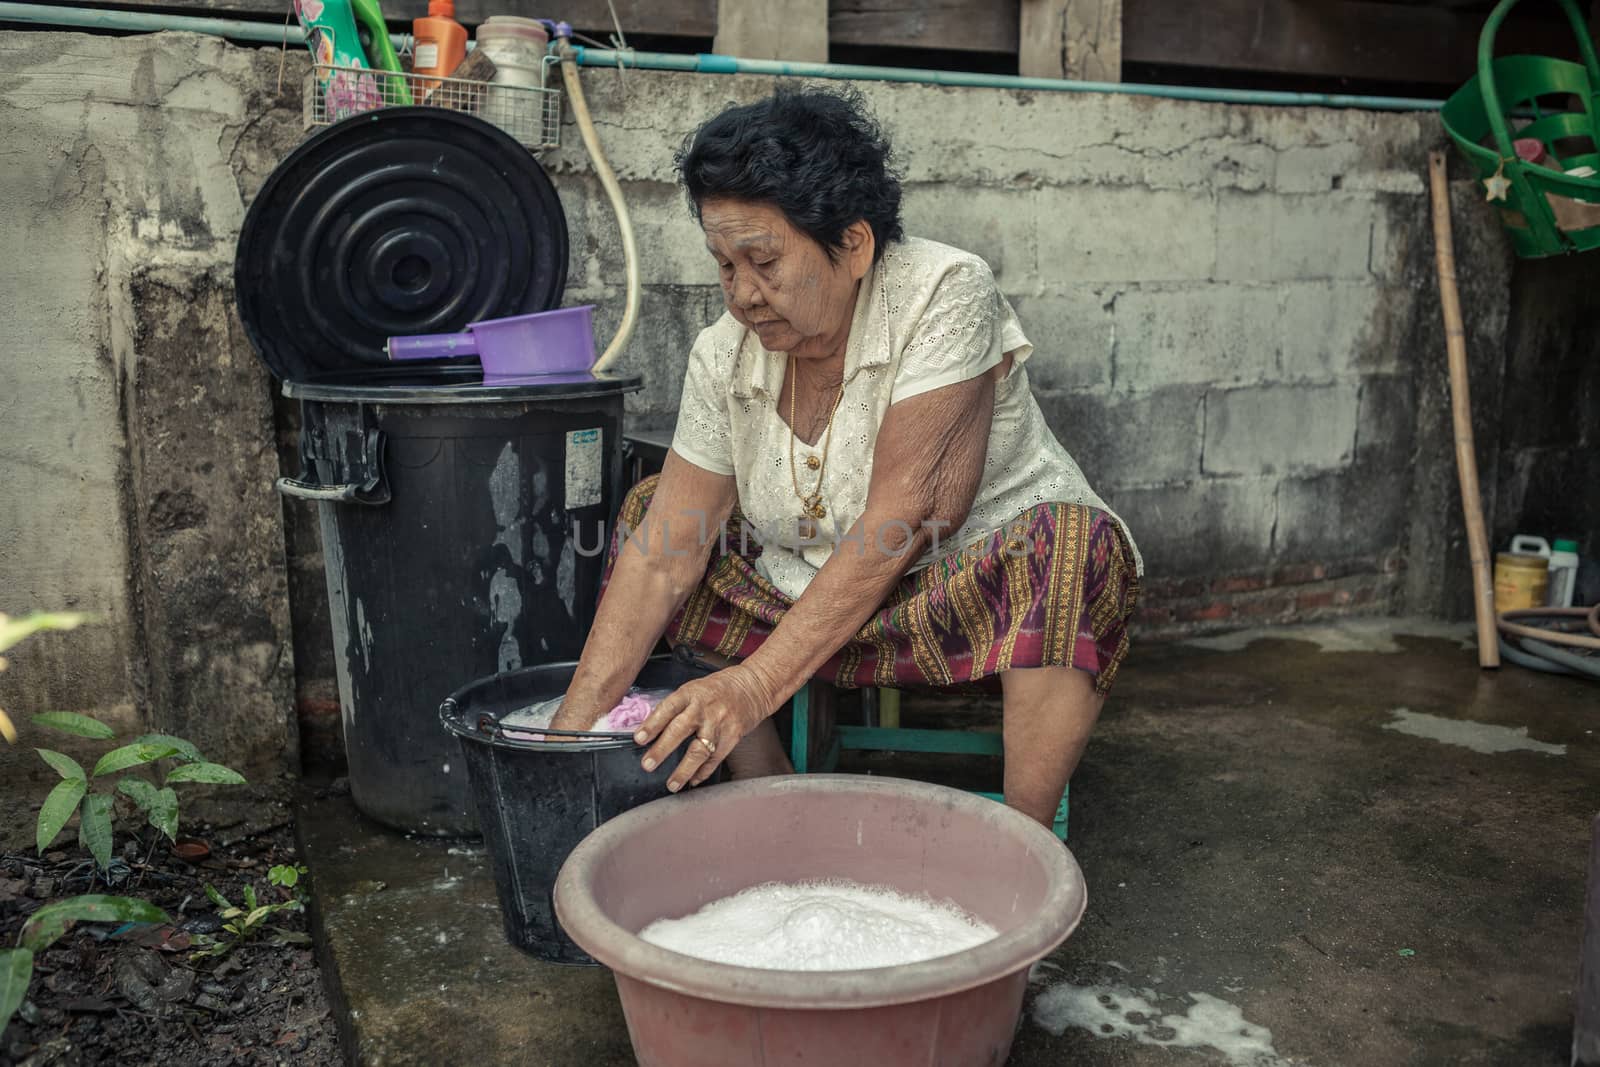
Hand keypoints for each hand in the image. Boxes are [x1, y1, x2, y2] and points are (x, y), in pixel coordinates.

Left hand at [635, 665, 774, 791]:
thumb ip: (676, 707)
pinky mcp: (732, 736)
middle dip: (662, 749)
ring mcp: (719, 723)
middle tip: (648, 764)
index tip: (639, 739)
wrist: (754, 686)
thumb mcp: (694, 689)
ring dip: (684, 769)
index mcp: (691, 693)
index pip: (667, 709)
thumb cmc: (719, 688)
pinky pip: (715, 758)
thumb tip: (651, 729)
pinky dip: (704, 772)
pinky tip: (693, 780)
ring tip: (672, 784)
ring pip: (699, 750)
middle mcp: (704, 708)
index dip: (652, 724)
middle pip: (680, 730)